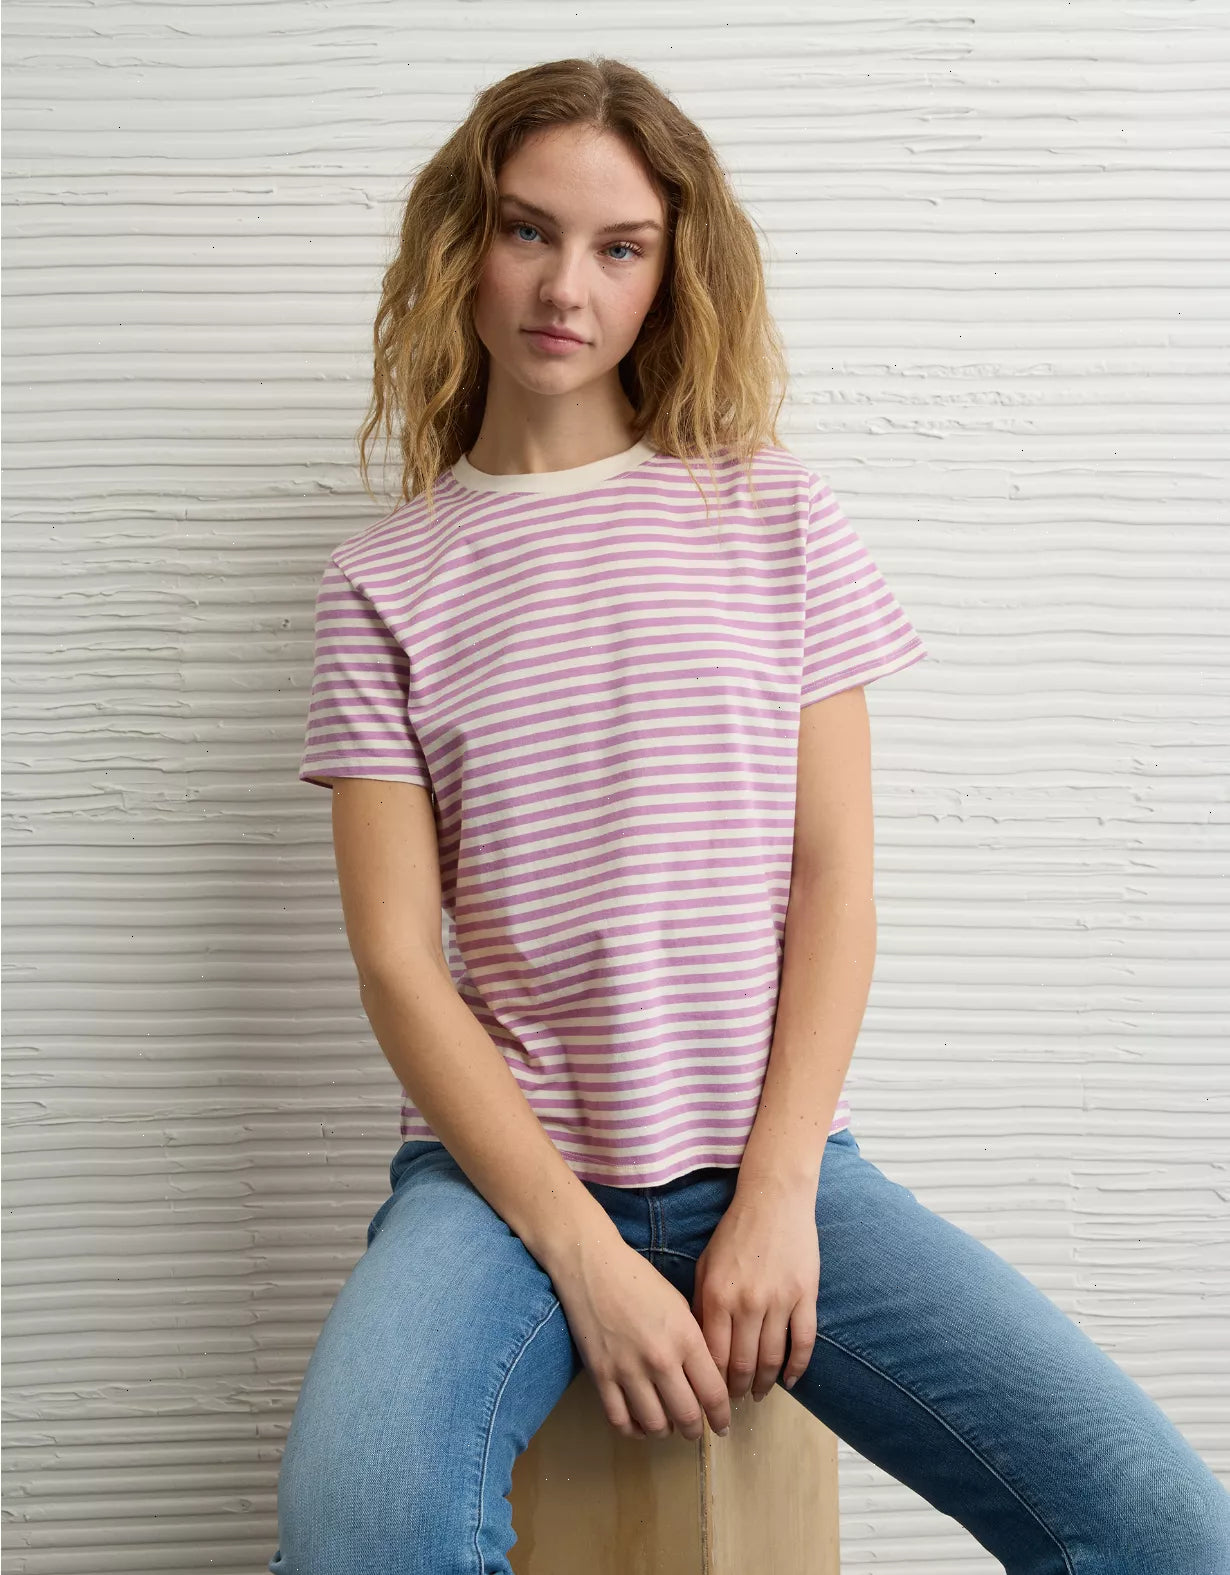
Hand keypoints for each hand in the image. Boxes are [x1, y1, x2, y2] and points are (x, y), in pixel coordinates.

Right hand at [551, 1235, 733, 1442]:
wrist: (595, 1267)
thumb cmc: (641, 1281)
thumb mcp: (680, 1306)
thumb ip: (695, 1343)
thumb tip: (707, 1380)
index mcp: (686, 1338)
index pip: (713, 1393)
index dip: (721, 1416)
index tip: (722, 1425)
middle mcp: (661, 1359)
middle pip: (687, 1415)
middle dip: (696, 1430)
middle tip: (696, 1431)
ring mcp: (629, 1370)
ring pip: (655, 1424)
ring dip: (666, 1431)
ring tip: (668, 1425)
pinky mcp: (601, 1376)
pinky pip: (620, 1420)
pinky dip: (634, 1430)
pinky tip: (639, 1424)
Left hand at [691, 1189, 818, 1400]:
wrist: (773, 1201)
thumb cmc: (734, 1233)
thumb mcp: (706, 1265)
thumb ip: (702, 1305)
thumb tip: (700, 1346)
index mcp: (717, 1296)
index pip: (713, 1356)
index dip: (713, 1382)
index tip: (712, 1395)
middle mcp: (747, 1303)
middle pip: (743, 1363)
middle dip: (737, 1389)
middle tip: (735, 1402)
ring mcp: (779, 1301)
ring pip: (772, 1358)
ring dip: (765, 1383)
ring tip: (758, 1393)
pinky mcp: (805, 1296)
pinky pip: (804, 1342)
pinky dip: (798, 1368)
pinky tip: (790, 1381)